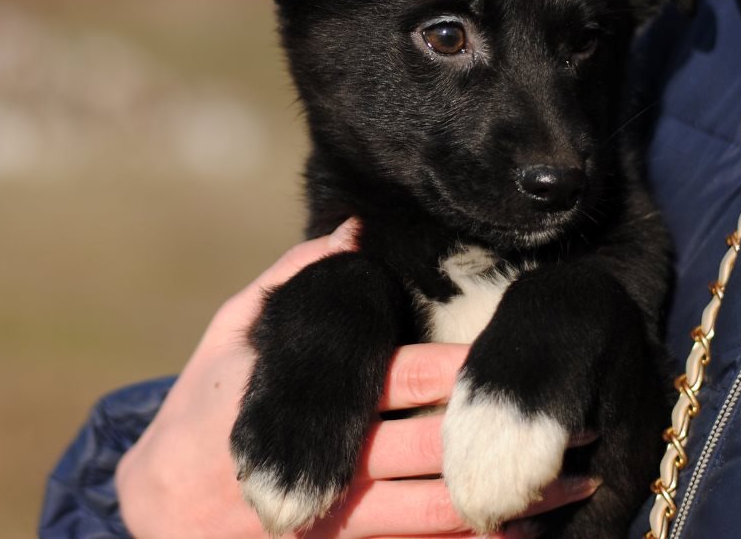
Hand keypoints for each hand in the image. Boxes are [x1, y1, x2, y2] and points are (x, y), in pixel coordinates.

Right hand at [115, 222, 599, 537]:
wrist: (152, 516)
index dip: (463, 373)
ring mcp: (334, 523)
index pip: (398, 382)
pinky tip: (522, 533)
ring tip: (586, 483)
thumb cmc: (200, 412)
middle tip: (588, 420)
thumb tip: (352, 231)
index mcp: (306, 397)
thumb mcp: (228, 336)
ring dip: (515, 500)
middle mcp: (329, 465)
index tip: (519, 354)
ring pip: (439, 514)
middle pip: (435, 451)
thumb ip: (288, 282)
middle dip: (511, 435)